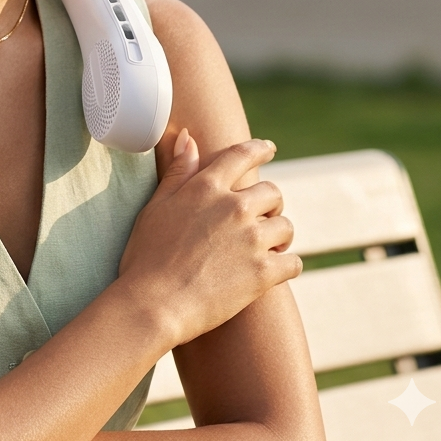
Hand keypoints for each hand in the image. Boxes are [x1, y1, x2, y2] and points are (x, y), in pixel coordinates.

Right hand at [118, 130, 299, 346]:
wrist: (154, 303)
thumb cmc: (147, 254)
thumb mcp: (156, 205)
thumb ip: (179, 171)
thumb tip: (188, 137)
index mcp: (207, 187)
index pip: (242, 156)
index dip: (259, 149)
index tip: (269, 148)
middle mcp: (234, 207)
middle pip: (272, 193)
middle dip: (269, 203)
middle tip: (261, 216)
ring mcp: (252, 240)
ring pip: (285, 226)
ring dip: (279, 235)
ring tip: (267, 247)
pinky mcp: (264, 273)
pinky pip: (293, 262)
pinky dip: (287, 265)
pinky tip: (275, 270)